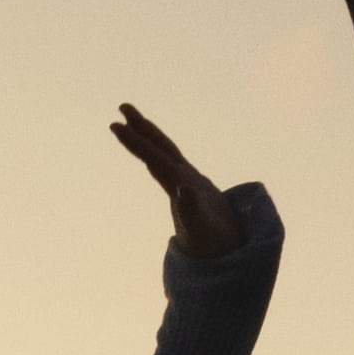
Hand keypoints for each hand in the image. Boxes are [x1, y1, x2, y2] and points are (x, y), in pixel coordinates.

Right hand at [108, 105, 245, 258]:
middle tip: (123, 107)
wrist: (237, 247)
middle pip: (163, 146)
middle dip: (143, 128)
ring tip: (132, 122)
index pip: (156, 157)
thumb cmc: (217, 243)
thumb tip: (183, 189)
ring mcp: (190, 181)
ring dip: (149, 136)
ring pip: (167, 151)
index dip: (136, 142)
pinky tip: (153, 152)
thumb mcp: (202, 229)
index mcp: (185, 183)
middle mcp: (188, 177)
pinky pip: (170, 163)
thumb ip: (192, 209)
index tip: (116, 125)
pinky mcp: (190, 187)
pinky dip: (157, 152)